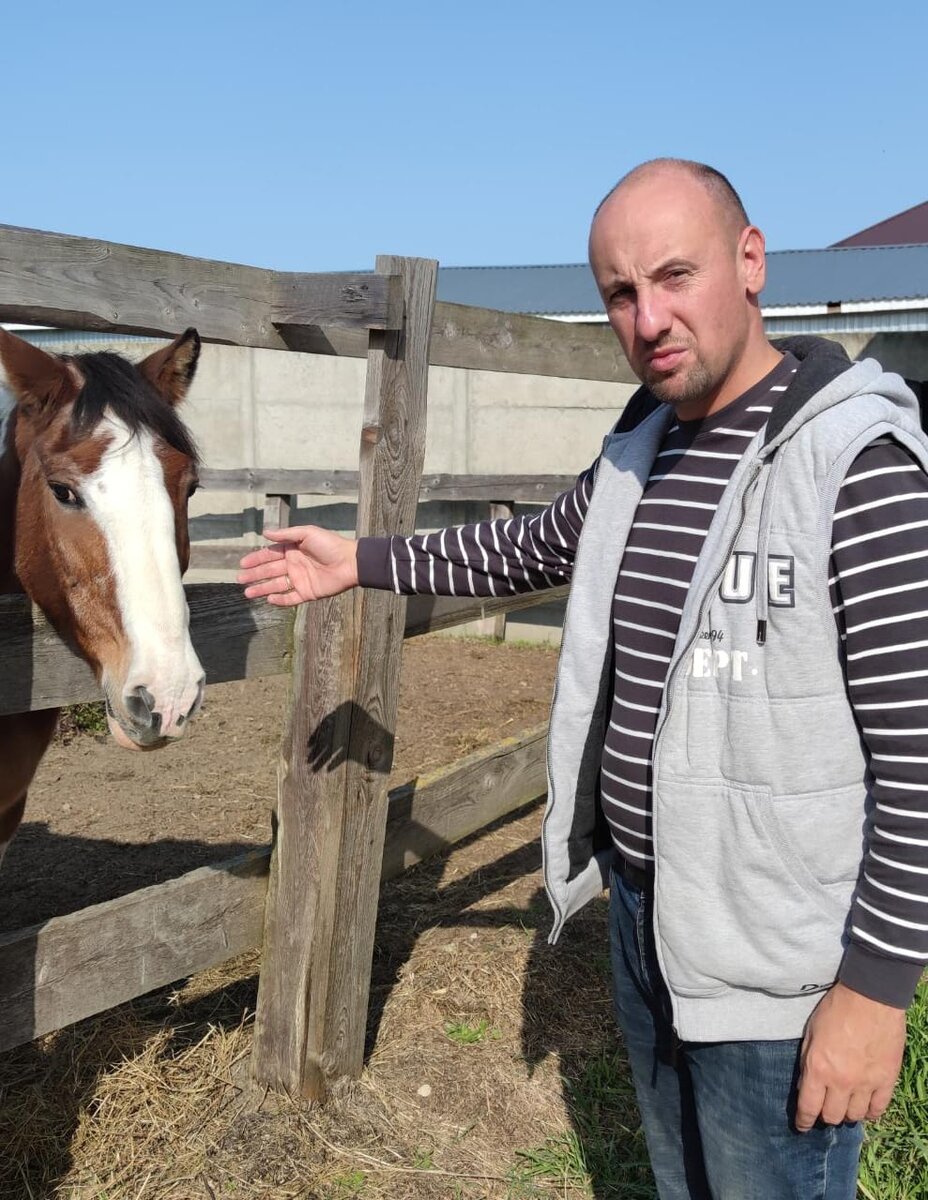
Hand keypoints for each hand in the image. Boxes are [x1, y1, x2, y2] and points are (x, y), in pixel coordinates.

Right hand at [237, 526, 358, 605]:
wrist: (351, 562)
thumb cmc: (330, 544)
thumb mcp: (307, 533)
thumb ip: (286, 535)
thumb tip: (265, 533)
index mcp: (292, 550)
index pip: (269, 555)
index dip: (255, 559)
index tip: (242, 563)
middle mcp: (294, 565)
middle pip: (269, 571)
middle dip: (254, 575)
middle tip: (239, 579)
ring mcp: (300, 580)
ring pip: (276, 586)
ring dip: (262, 589)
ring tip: (247, 593)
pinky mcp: (308, 593)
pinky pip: (290, 598)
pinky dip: (280, 600)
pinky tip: (269, 599)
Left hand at [795, 981, 905, 1131]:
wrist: (870, 997)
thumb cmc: (835, 1009)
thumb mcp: (811, 1033)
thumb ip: (807, 1062)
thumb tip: (805, 1085)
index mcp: (819, 1069)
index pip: (808, 1108)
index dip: (803, 1121)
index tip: (802, 1126)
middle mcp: (842, 1082)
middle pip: (832, 1117)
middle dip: (824, 1115)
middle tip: (824, 1108)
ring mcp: (866, 1083)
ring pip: (854, 1116)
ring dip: (847, 1113)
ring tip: (844, 1104)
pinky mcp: (887, 1080)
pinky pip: (878, 1109)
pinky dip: (870, 1112)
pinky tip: (865, 1107)